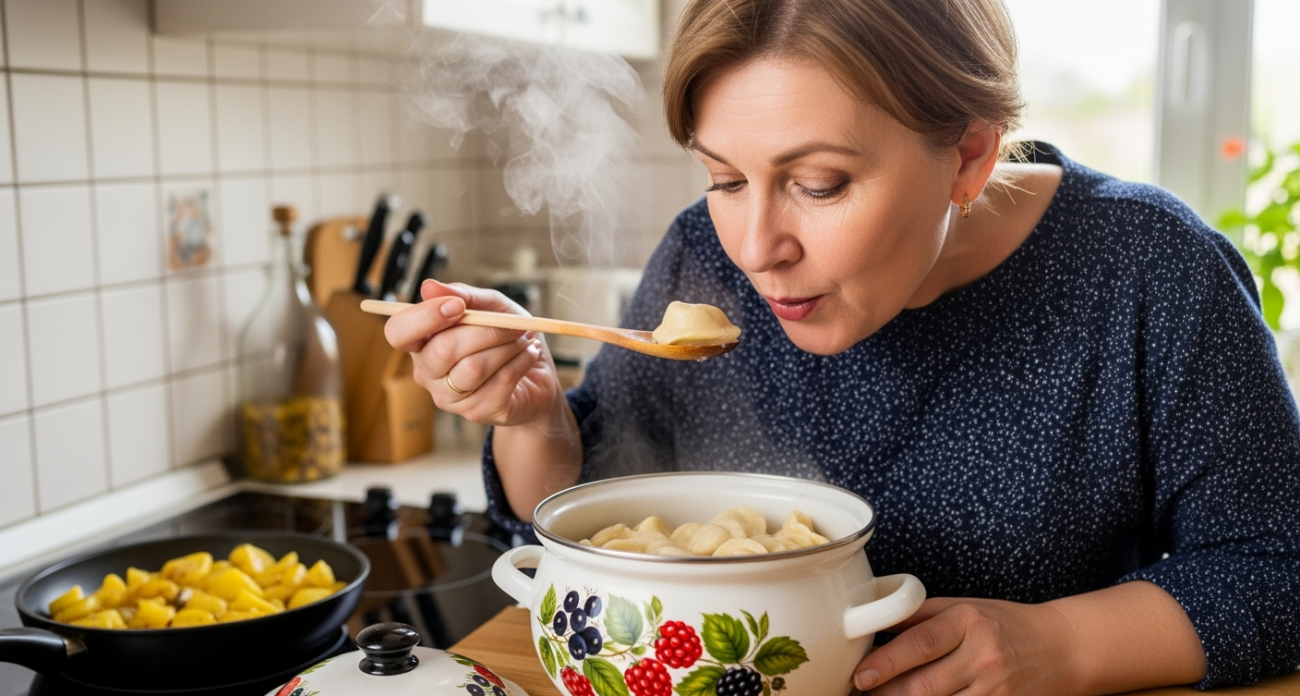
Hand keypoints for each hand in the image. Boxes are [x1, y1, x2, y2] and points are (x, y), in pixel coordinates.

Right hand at [384, 279, 562, 427]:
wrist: (537, 374)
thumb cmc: (507, 336)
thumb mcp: (491, 306)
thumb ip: (463, 295)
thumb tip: (429, 286)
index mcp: (422, 342)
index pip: (399, 332)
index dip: (425, 317)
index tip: (457, 307)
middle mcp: (427, 372)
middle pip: (443, 350)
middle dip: (486, 331)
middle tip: (514, 325)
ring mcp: (449, 397)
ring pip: (473, 368)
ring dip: (507, 347)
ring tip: (522, 339)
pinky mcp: (476, 412)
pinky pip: (499, 383)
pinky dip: (521, 362)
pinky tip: (528, 355)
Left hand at [853, 597, 1079, 695]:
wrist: (1061, 648)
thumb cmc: (1004, 624)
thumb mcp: (964, 607)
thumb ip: (919, 615)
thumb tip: (871, 619)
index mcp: (968, 621)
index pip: (921, 642)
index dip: (887, 662)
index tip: (861, 675)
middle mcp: (983, 655)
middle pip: (925, 685)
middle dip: (886, 694)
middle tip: (862, 694)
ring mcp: (996, 689)